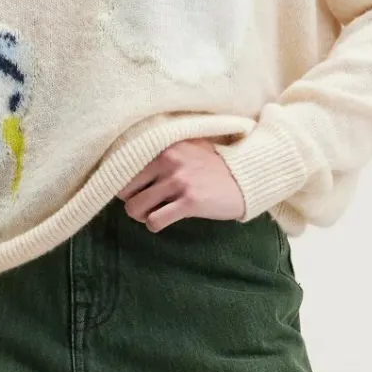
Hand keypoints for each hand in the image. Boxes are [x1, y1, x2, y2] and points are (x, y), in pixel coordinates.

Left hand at [116, 137, 247, 231]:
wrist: (246, 178)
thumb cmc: (215, 166)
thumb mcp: (189, 148)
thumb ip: (164, 151)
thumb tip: (133, 163)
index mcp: (165, 146)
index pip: (125, 167)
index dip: (127, 184)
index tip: (136, 190)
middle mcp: (169, 160)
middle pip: (125, 190)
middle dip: (132, 202)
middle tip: (146, 206)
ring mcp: (179, 181)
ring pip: (135, 208)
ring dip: (142, 216)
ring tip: (154, 214)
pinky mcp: (190, 202)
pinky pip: (154, 221)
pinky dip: (154, 225)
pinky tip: (164, 221)